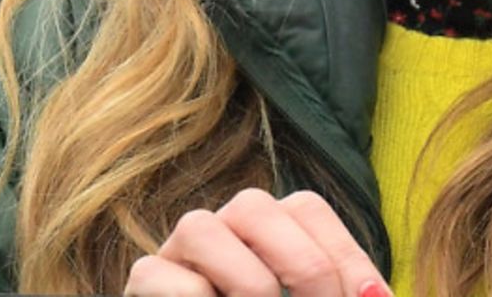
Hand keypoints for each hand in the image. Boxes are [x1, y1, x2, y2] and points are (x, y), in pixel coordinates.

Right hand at [125, 189, 387, 296]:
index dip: (347, 255)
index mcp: (263, 234)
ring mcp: (175, 255)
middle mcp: (218, 231)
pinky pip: (171, 280)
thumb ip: (337, 295)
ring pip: (200, 227)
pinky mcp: (144, 282)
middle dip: (304, 264)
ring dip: (250, 284)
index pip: (305, 209)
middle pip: (254, 204)